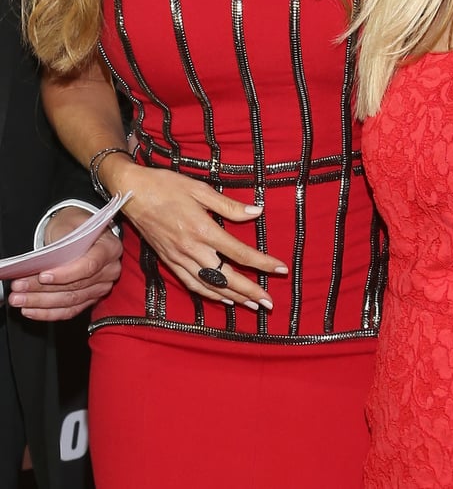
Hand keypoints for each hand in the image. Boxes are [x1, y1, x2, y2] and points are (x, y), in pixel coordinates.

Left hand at [8, 207, 122, 320]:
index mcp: (109, 248)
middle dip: (45, 290)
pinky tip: (31, 310)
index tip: (43, 276)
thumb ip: (62, 244)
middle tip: (20, 288)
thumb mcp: (69, 225)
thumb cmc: (74, 226)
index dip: (66, 274)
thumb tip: (45, 265)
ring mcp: (102, 286)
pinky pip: (70, 310)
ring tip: (20, 299)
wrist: (79, 231)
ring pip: (71, 301)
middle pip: (77, 286)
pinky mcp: (91, 299)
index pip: (90, 265)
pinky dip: (49, 313)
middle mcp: (110, 270)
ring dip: (42, 302)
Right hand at [102, 156, 287, 311]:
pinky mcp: (169, 262)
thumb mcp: (201, 189)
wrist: (132, 193)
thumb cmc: (167, 186)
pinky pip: (191, 284)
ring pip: (209, 285)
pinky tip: (223, 299)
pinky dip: (209, 295)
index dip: (262, 262)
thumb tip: (257, 212)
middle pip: (226, 277)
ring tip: (252, 306)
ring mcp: (179, 258)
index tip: (280, 268)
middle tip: (269, 303)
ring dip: (232, 297)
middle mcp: (191, 249)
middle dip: (250, 291)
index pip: (238, 252)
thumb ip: (229, 205)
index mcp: (202, 229)